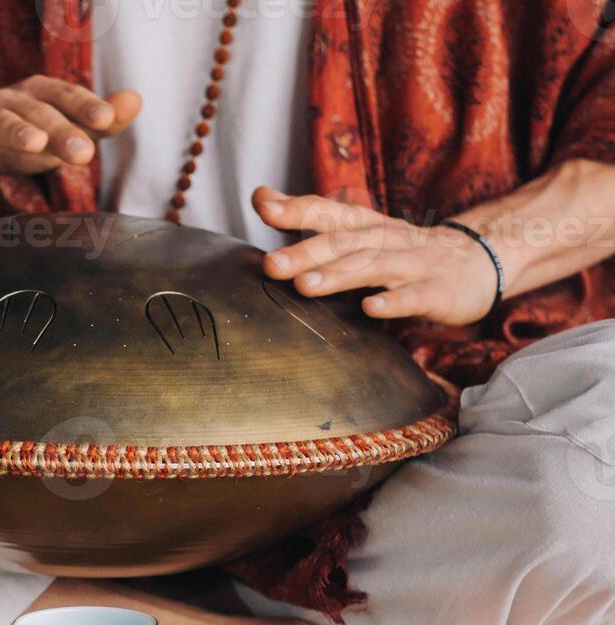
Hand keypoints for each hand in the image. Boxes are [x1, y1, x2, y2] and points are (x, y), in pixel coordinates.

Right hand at [0, 78, 140, 194]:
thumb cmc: (10, 137)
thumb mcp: (57, 130)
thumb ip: (96, 121)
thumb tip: (136, 100)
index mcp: (35, 96)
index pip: (64, 96)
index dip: (85, 106)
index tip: (108, 120)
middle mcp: (6, 102)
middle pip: (36, 113)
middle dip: (61, 130)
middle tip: (85, 153)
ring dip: (15, 131)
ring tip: (35, 144)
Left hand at [253, 187, 500, 325]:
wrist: (481, 259)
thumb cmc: (405, 248)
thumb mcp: (360, 228)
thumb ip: (314, 216)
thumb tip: (261, 197)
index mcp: (367, 226)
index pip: (329, 211)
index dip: (297, 208)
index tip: (262, 205)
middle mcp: (387, 240)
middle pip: (344, 243)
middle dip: (305, 252)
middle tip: (270, 265)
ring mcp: (413, 265)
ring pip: (373, 266)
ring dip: (338, 276)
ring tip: (304, 286)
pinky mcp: (436, 292)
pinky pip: (413, 297)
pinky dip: (392, 302)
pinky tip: (371, 309)